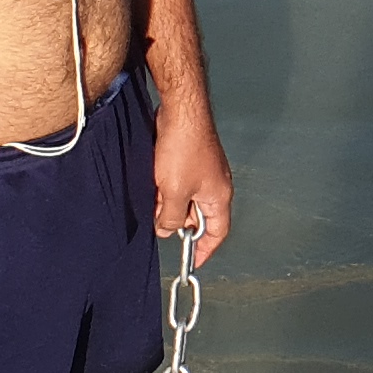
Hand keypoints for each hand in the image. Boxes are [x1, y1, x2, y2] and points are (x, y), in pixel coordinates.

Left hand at [152, 105, 233, 266]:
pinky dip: (165, 186)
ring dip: (167, 201)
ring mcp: (203, 171)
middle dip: (176, 220)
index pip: (216, 232)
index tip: (194, 260)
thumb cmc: (185, 146)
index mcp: (219, 197)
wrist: (181, 111)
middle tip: (158, 218)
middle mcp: (215, 185)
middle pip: (197, 216)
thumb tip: (166, 229)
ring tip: (155, 191)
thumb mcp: (174, 192)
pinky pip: (178, 183)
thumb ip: (170, 216)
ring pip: (184, 199)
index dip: (205, 249)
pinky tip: (154, 178)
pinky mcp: (191, 159)